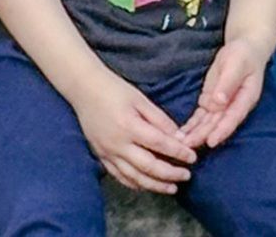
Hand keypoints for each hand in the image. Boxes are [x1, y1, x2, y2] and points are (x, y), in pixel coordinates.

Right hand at [71, 70, 196, 194]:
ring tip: (172, 188)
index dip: (179, 152)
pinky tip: (147, 186)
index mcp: (129, 125)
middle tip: (187, 175)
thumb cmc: (113, 89)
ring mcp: (107, 152)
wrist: (83, 88)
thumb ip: (160, 119)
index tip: (192, 157)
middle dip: (170, 173)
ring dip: (155, 185)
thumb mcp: (140, 99)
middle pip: (148, 166)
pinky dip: (134, 184)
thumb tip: (180, 138)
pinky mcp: (100, 155)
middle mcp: (117, 143)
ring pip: (134, 176)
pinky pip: (119, 175)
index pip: (160, 144)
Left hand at [180, 37, 268, 149]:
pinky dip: (193, 124)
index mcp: (245, 99)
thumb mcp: (237, 65)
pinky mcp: (212, 101)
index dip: (222, 130)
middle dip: (203, 135)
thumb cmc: (243, 56)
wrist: (244, 50)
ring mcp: (222, 105)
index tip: (211, 142)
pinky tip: (182, 134)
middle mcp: (234, 106)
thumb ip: (228, 83)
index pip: (233, 118)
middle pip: (218, 124)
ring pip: (208, 122)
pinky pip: (202, 116)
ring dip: (196, 133)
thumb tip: (219, 102)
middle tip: (187, 147)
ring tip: (181, 144)